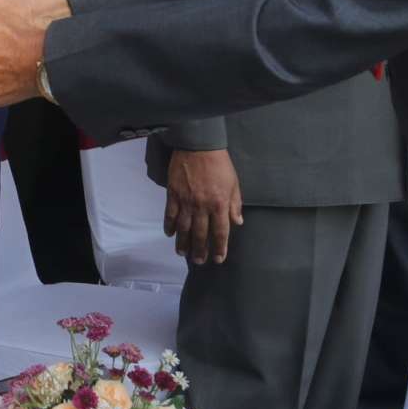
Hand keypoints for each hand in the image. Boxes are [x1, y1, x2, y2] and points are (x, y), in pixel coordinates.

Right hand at [163, 148, 242, 264]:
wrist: (199, 147)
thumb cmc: (219, 164)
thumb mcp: (234, 184)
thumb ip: (235, 204)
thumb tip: (237, 222)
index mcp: (220, 204)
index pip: (220, 232)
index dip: (219, 248)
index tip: (218, 259)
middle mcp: (202, 206)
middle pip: (200, 234)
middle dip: (200, 250)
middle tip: (199, 261)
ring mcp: (186, 201)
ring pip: (184, 228)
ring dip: (183, 243)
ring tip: (182, 253)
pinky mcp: (173, 194)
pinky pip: (170, 214)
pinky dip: (170, 226)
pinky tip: (170, 234)